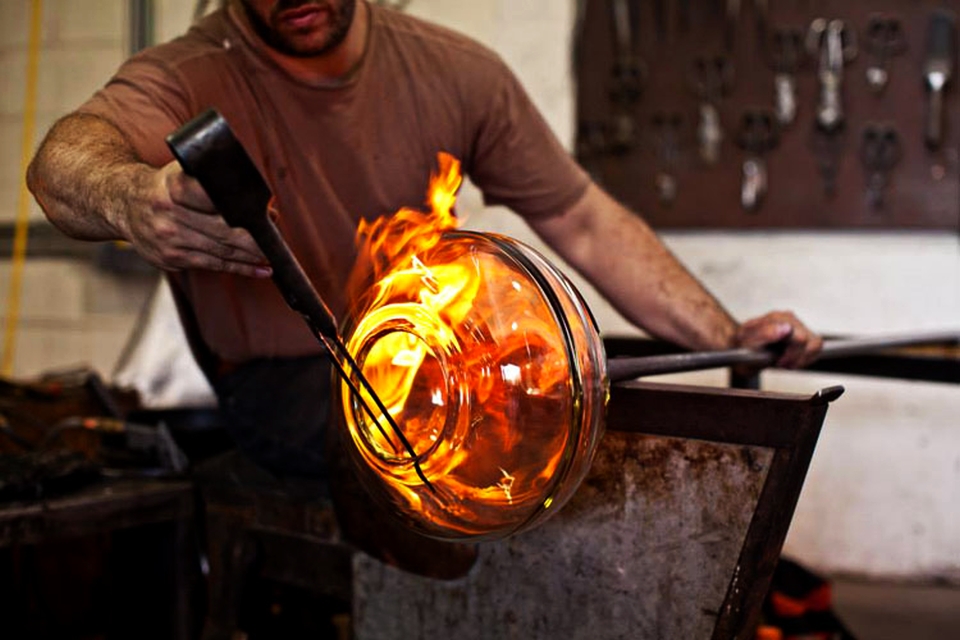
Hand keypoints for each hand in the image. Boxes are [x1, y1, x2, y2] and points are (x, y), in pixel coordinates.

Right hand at [118, 160, 270, 276]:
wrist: (122, 203)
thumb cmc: (164, 186)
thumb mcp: (183, 172)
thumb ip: (215, 181)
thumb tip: (261, 201)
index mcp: (173, 187)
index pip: (216, 199)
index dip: (244, 209)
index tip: (267, 214)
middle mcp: (168, 213)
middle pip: (223, 230)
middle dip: (255, 238)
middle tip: (276, 239)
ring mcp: (168, 239)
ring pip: (220, 251)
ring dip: (251, 256)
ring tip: (272, 256)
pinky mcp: (170, 258)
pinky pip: (213, 265)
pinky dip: (240, 268)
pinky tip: (260, 269)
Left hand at [736, 311, 822, 368]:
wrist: (740, 347)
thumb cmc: (743, 345)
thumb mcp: (748, 341)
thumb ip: (766, 333)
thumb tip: (785, 329)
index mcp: (776, 318)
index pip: (800, 338)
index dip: (792, 355)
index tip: (779, 362)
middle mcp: (789, 318)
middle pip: (810, 342)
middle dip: (796, 358)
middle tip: (780, 364)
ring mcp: (797, 325)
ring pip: (816, 344)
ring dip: (804, 358)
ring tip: (787, 363)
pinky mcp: (803, 333)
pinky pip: (816, 346)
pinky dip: (807, 357)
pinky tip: (793, 360)